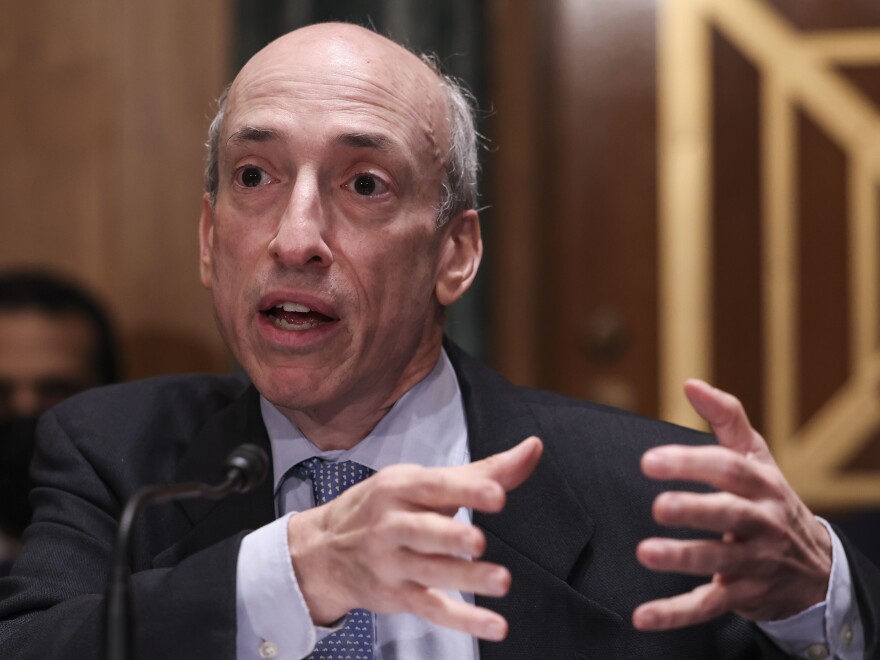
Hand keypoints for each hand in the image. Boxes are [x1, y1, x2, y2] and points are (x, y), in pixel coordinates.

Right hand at [287, 436, 542, 640]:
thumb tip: (533, 448)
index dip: (465, 491)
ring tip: (501, 581)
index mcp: (399, 487)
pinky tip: (494, 624)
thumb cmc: (383, 507)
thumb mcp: (422, 481)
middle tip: (478, 541)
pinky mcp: (398, 595)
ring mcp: (392, 563)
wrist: (322, 551)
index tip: (496, 494)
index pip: (433, 487)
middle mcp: (391, 525)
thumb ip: (482, 471)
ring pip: (430, 573)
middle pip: (422, 531)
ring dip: (466, 579)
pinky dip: (463, 620)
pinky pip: (432, 609)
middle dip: (450, 537)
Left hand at [633, 380, 830, 630]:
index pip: (728, 469)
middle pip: (730, 514)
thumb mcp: (756, 457)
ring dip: (683, 559)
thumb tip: (690, 383)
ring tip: (646, 553)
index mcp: (761, 485)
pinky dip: (675, 613)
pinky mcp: (743, 596)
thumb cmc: (770, 499)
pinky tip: (643, 617)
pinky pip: (708, 606)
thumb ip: (725, 418)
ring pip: (720, 561)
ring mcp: (753, 562)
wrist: (817, 567)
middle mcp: (761, 523)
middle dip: (695, 510)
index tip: (649, 461)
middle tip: (658, 507)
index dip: (691, 463)